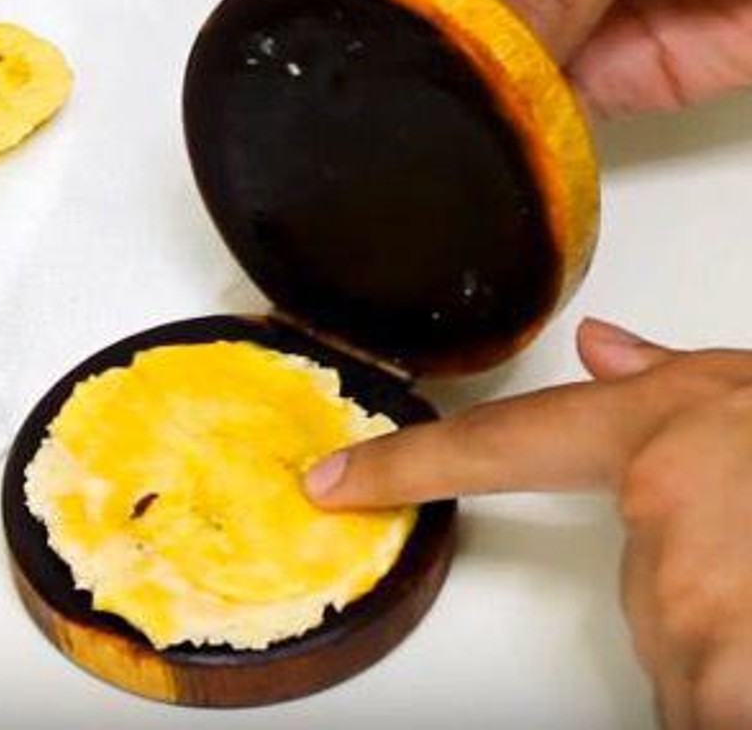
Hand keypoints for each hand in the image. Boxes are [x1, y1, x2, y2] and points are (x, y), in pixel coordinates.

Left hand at [305, 319, 751, 728]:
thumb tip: (607, 349)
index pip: (501, 447)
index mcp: (665, 437)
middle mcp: (669, 527)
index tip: (329, 480)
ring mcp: (703, 619)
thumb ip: (686, 379)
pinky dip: (736, 669)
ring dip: (743, 636)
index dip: (406, 463)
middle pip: (650, 592)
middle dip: (711, 591)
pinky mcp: (716, 677)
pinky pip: (711, 691)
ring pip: (691, 652)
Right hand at [333, 0, 751, 116]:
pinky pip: (519, 98)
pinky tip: (501, 120)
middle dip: (407, 31)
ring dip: (456, 80)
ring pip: (461, 51)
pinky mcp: (584, 62)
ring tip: (455, 98)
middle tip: (408, 68)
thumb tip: (486, 41)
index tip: (361, 18)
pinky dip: (506, 117)